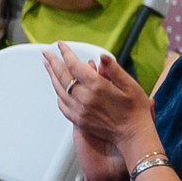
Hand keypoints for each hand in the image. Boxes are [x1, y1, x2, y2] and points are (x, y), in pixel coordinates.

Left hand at [43, 45, 157, 160]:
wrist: (133, 135)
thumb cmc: (135, 110)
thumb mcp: (130, 85)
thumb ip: (114, 70)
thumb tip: (102, 57)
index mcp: (97, 86)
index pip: (75, 65)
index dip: (66, 53)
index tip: (61, 45)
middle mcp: (85, 98)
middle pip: (63, 76)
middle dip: (53, 62)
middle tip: (46, 52)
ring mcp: (80, 110)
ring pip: (59, 90)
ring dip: (51, 76)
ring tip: (47, 66)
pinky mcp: (79, 120)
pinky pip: (62, 105)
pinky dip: (57, 94)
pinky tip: (57, 89)